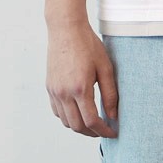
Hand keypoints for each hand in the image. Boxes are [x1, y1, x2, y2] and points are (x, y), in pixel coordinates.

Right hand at [46, 20, 118, 136]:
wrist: (66, 29)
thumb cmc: (87, 45)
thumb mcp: (105, 68)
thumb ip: (110, 94)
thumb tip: (113, 116)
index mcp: (80, 88)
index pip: (91, 121)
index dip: (103, 131)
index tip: (112, 132)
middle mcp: (64, 93)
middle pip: (77, 126)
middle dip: (92, 132)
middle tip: (104, 130)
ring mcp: (54, 91)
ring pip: (65, 121)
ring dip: (79, 126)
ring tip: (93, 122)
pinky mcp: (49, 87)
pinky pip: (57, 111)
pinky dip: (68, 117)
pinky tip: (78, 112)